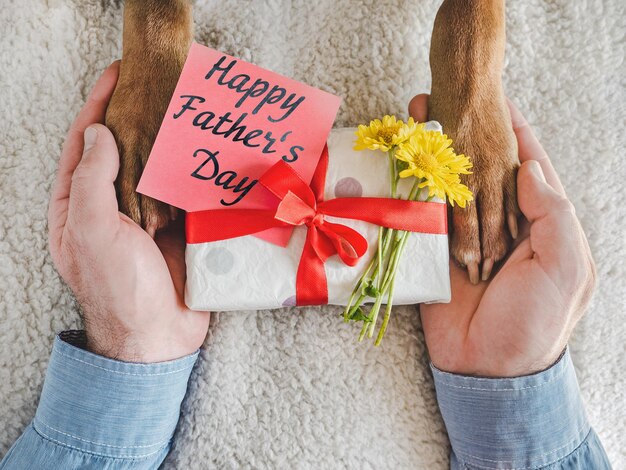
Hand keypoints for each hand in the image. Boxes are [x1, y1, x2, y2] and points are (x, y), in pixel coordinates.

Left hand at [48, 62, 210, 362]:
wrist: (158, 337)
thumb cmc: (117, 289)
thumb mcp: (92, 231)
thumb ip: (92, 180)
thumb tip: (100, 132)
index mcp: (78, 204)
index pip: (84, 143)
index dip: (99, 105)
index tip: (118, 73)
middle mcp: (112, 205)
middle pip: (124, 150)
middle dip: (139, 117)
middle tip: (159, 86)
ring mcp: (147, 216)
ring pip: (157, 168)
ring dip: (171, 142)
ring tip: (187, 112)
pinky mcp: (179, 227)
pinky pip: (185, 191)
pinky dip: (194, 172)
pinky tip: (206, 153)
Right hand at [410, 94, 595, 376]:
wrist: (490, 371)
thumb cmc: (537, 321)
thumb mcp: (565, 268)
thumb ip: (552, 214)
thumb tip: (529, 168)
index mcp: (538, 223)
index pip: (528, 166)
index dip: (514, 131)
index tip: (497, 101)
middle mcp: (501, 223)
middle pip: (484, 167)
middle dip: (465, 133)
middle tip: (444, 101)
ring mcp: (465, 236)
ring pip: (450, 184)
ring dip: (434, 151)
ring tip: (417, 120)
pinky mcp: (435, 252)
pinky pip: (423, 213)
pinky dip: (411, 186)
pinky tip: (399, 161)